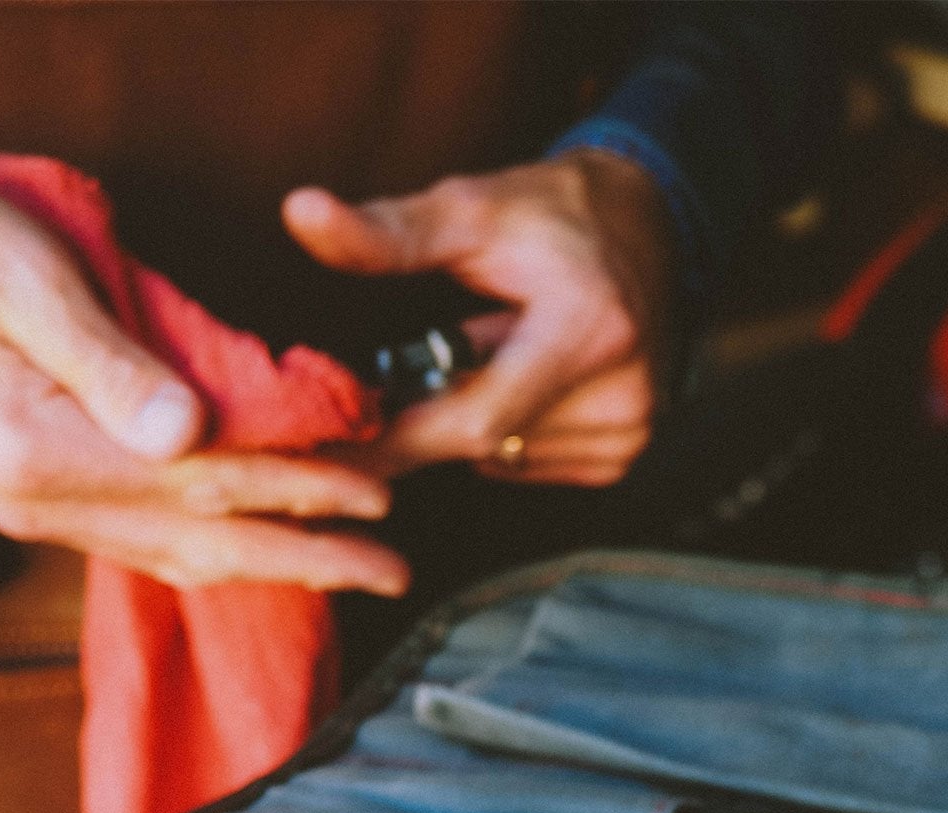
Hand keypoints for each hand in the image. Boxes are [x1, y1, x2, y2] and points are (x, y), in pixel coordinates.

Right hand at [0, 173, 407, 592]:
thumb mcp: (21, 278)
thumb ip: (110, 361)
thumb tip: (191, 432)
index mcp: (46, 448)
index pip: (207, 480)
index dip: (301, 490)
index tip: (378, 493)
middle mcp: (45, 502)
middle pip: (204, 542)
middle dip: (309, 558)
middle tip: (395, 568)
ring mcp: (37, 511)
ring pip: (177, 556)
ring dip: (271, 565)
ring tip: (348, 568)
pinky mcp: (36, 500)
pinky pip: (143, 544)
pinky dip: (210, 552)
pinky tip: (250, 553)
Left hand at [283, 149, 673, 486]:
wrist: (648, 231)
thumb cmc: (550, 215)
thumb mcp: (470, 210)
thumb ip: (387, 231)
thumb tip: (299, 213)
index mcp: (589, 331)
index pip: (478, 418)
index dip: (401, 443)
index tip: (332, 453)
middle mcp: (622, 394)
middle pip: (486, 442)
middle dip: (434, 411)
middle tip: (411, 366)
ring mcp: (629, 432)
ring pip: (503, 459)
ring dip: (475, 417)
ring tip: (498, 350)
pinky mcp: (624, 456)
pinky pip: (530, 466)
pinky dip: (508, 432)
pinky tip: (525, 380)